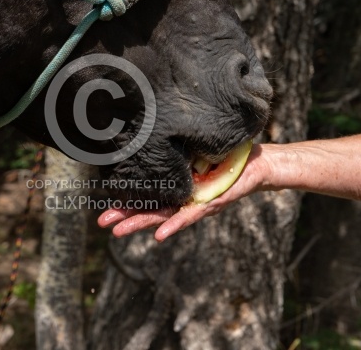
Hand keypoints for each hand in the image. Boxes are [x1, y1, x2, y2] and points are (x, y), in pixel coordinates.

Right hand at [98, 144, 268, 240]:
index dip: (128, 198)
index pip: (148, 193)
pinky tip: (158, 236)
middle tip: (101, 221)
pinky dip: (174, 226)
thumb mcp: (199, 147)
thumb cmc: (229, 155)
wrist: (259, 163)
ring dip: (140, 224)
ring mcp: (194, 203)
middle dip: (124, 216)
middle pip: (149, 208)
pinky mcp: (210, 204)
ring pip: (163, 216)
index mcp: (177, 185)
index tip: (106, 200)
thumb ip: (181, 144)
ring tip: (116, 232)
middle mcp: (183, 197)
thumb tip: (157, 124)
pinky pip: (190, 216)